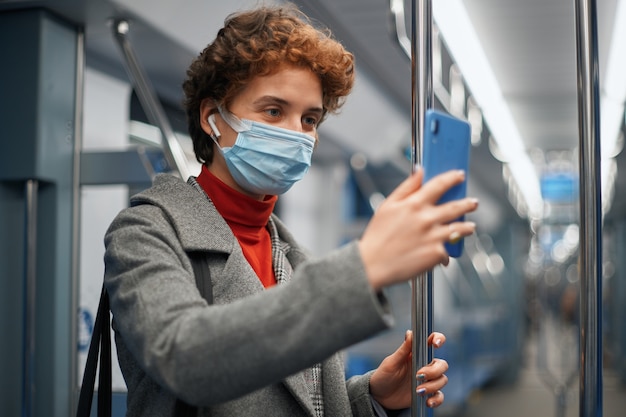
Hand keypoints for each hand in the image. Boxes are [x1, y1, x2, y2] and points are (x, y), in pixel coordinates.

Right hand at [359, 168, 477, 289]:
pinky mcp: (436, 254)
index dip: (452, 178)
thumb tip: (419, 170)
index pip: (439, 185)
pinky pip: (447, 251)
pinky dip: (446, 252)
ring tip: (470, 227)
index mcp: (414, 204)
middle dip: (468, 203)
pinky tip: (444, 252)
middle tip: (473, 203)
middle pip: (456, 206)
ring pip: (460, 228)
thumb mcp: (387, 205)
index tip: (459, 175)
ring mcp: (434, 237)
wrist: (373, 264)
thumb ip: (406, 187)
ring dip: (467, 227)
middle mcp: (426, 218)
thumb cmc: (378, 236)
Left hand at [369, 331, 447, 408]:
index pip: (432, 341)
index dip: (439, 339)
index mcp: (416, 353)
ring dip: (432, 386)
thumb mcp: (391, 362)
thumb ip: (403, 349)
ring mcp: (427, 380)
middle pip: (441, 364)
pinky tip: (427, 402)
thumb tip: (411, 333)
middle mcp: (424, 365)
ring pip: (442, 380)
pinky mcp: (427, 393)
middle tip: (419, 375)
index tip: (435, 344)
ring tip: (418, 391)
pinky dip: (436, 399)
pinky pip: (439, 396)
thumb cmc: (383, 375)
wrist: (379, 396)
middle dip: (434, 370)